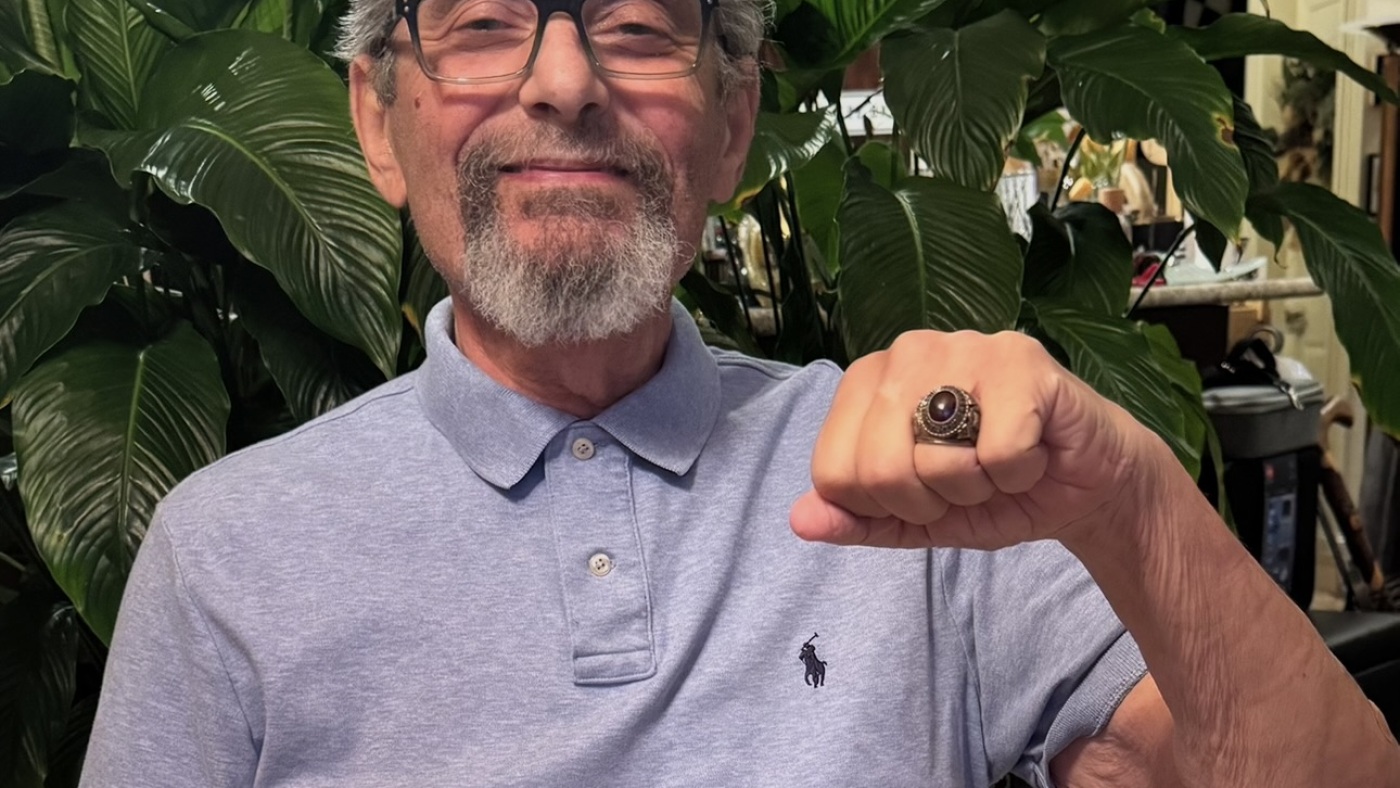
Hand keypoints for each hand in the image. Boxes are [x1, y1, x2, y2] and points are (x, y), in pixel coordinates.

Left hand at [790, 330, 1172, 550]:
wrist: (1084, 485)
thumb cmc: (992, 490)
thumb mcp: (914, 518)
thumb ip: (856, 519)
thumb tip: (800, 520)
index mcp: (867, 383)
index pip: (833, 473)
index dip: (883, 506)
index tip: (925, 492)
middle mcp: (906, 352)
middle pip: (877, 469)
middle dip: (930, 501)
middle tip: (967, 481)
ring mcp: (963, 345)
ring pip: (933, 460)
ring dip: (975, 487)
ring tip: (997, 462)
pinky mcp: (1020, 359)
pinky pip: (996, 453)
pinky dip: (1018, 473)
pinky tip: (1033, 449)